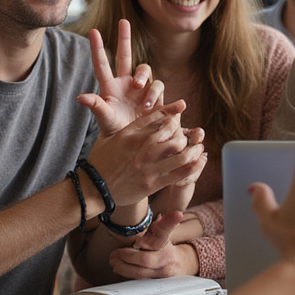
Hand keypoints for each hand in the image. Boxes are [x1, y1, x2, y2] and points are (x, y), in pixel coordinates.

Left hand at [78, 19, 164, 135]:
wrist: (135, 145)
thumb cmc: (116, 132)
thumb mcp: (105, 119)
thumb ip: (96, 106)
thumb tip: (80, 97)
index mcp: (110, 87)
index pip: (102, 64)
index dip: (97, 48)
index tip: (93, 31)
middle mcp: (126, 84)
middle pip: (126, 56)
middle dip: (124, 38)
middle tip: (123, 22)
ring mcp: (142, 89)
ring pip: (147, 71)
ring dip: (146, 81)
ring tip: (144, 103)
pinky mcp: (156, 96)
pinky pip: (161, 88)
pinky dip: (160, 95)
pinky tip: (162, 106)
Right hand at [87, 102, 205, 206]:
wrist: (94, 188)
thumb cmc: (101, 161)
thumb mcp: (110, 137)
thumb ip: (128, 127)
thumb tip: (144, 114)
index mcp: (130, 134)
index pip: (156, 116)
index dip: (172, 110)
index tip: (182, 106)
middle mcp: (141, 148)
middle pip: (172, 132)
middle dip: (183, 132)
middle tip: (188, 134)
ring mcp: (148, 166)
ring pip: (180, 153)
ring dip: (193, 149)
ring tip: (198, 147)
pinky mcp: (153, 183)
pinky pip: (179, 173)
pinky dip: (194, 166)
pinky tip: (200, 161)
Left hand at [108, 210, 200, 277]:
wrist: (179, 264)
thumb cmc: (165, 246)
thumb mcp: (163, 232)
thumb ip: (159, 224)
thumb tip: (158, 214)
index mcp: (166, 241)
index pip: (164, 230)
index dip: (165, 224)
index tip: (148, 231)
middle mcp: (165, 257)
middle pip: (145, 259)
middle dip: (126, 257)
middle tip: (114, 254)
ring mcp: (161, 271)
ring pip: (140, 273)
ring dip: (123, 267)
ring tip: (113, 261)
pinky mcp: (155, 282)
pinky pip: (138, 280)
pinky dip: (126, 274)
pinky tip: (118, 269)